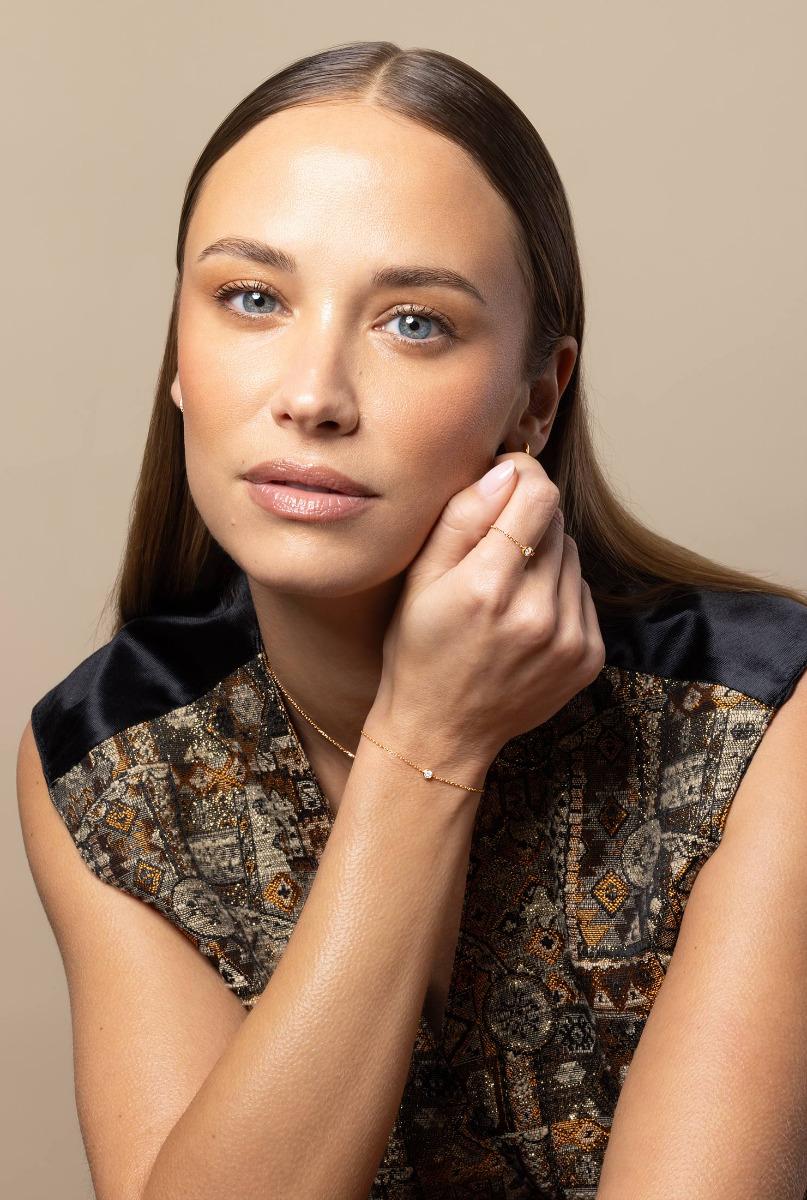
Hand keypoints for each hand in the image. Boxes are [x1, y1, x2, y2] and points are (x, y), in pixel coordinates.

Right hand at [372, 450, 605, 768]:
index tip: (505, 481)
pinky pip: (582, 594)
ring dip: (544, 558)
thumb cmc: (420, 650)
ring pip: (572, 556)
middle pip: (557, 524)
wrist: (442, 733)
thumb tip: (506, 472)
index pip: (538, 496)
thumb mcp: (419, 581)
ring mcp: (569, 638)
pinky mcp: (588, 657)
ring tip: (506, 590)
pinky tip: (524, 618)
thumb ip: (462, 519)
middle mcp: (537, 613)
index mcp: (488, 587)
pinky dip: (558, 594)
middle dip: (527, 522)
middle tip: (491, 551)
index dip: (524, 476)